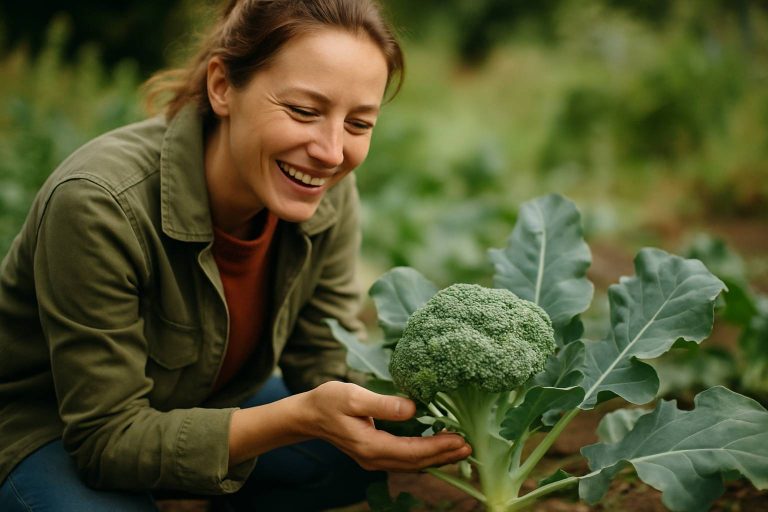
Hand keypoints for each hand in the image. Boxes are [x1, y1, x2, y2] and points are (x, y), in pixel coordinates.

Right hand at [303, 381, 470, 471]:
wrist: (308, 415)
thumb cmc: (329, 401)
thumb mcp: (354, 396)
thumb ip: (383, 405)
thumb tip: (413, 408)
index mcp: (370, 446)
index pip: (412, 451)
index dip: (438, 447)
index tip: (460, 439)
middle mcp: (374, 459)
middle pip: (416, 463)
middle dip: (444, 455)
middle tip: (470, 446)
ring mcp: (374, 459)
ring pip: (412, 464)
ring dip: (437, 457)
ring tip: (461, 448)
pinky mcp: (375, 454)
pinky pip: (406, 459)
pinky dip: (425, 455)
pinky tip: (438, 447)